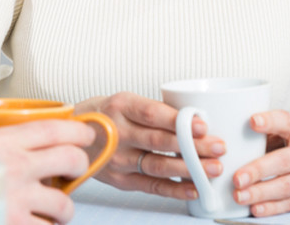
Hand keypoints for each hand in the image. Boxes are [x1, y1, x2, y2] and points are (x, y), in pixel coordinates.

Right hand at [0, 120, 94, 224]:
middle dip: (79, 165)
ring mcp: (19, 199)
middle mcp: (16, 167)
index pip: (54, 129)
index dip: (77, 131)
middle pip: (70, 159)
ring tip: (51, 211)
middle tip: (74, 170)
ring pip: (64, 204)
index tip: (85, 135)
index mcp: (3, 141)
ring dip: (61, 210)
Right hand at [76, 92, 224, 200]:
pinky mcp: (119, 179)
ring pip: (157, 165)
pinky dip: (174, 189)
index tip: (203, 125)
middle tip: (218, 147)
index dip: (178, 121)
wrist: (71, 134)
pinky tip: (194, 188)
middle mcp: (116, 132)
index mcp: (120, 106)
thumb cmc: (105, 114)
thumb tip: (196, 121)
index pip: (152, 114)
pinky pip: (151, 186)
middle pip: (158, 141)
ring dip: (189, 169)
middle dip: (193, 146)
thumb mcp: (124, 101)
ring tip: (213, 168)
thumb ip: (154, 111)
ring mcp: (117, 158)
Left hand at [232, 110, 289, 216]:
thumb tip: (231, 135)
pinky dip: (272, 208)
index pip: (288, 122)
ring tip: (239, 195)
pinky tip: (255, 208)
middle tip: (237, 177)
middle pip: (285, 161)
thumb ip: (268, 131)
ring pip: (287, 187)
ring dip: (261, 193)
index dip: (271, 121)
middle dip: (259, 170)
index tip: (252, 121)